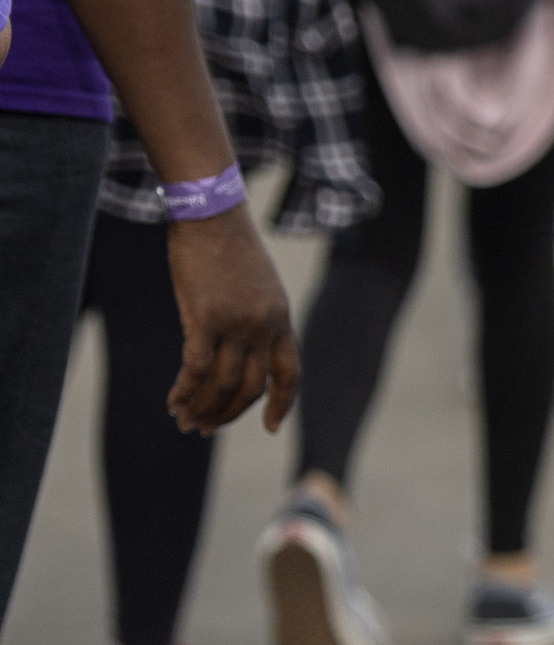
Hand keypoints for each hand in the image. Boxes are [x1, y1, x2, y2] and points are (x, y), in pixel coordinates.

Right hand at [164, 203, 297, 432]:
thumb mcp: (258, 285)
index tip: (270, 427)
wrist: (212, 214)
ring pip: (222, 384)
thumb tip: (234, 349)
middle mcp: (263, 329)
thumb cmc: (229, 245)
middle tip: (206, 429)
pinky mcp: (204, 319)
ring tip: (186, 422)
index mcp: (281, 321)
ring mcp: (236, 325)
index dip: (281, 405)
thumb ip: (255, 319)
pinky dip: (184, 390)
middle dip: (228, 414)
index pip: (289, 375)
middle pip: (250, 387)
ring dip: (203, 409)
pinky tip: (173, 402)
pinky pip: (195, 368)